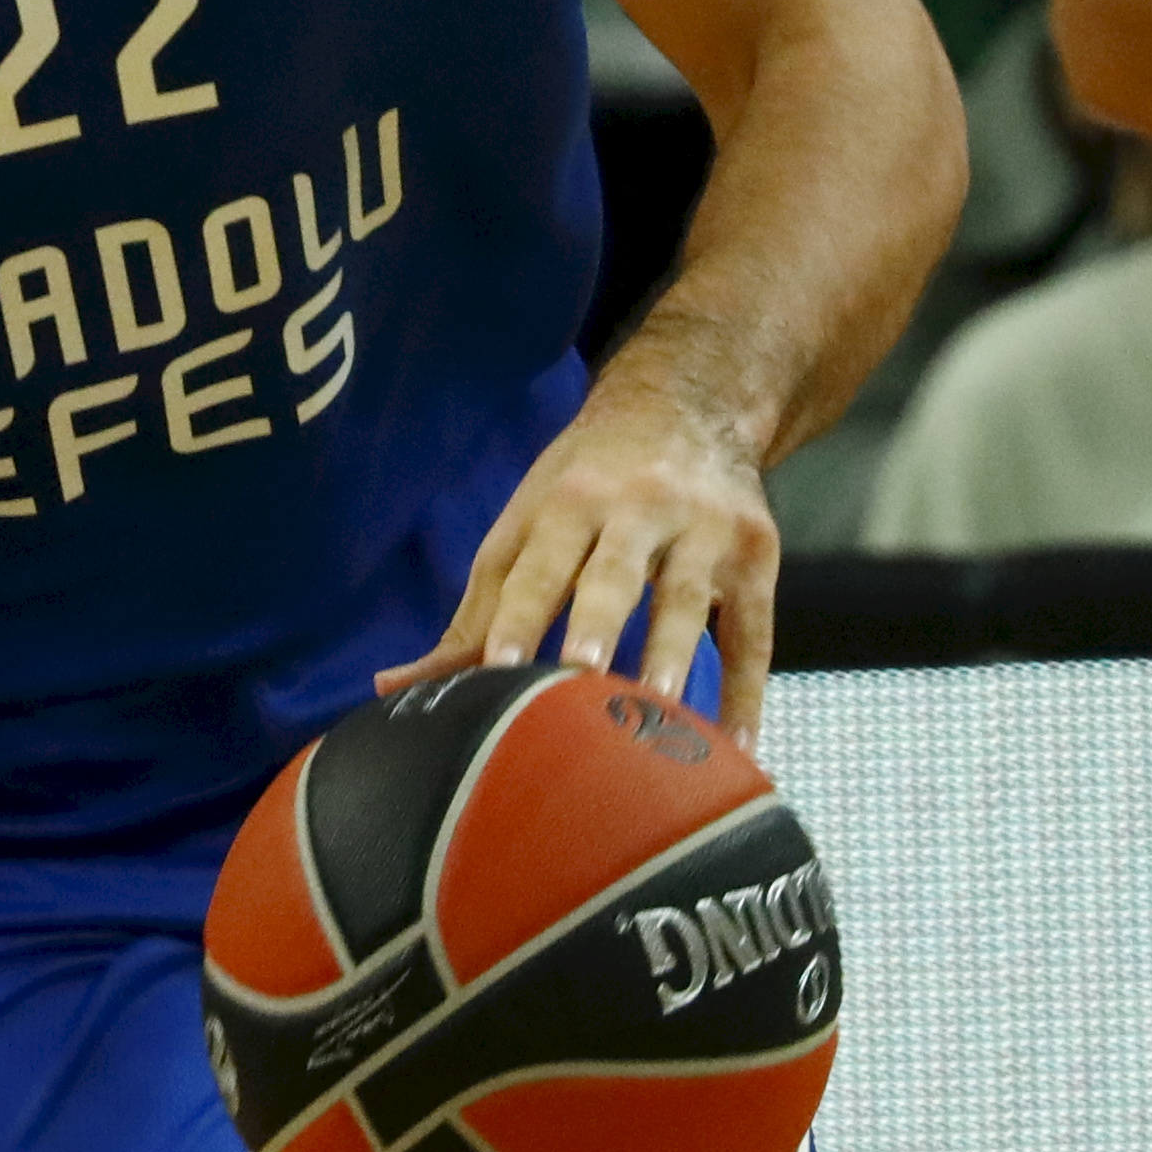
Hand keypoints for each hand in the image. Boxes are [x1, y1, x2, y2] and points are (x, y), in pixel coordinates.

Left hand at [378, 373, 784, 737]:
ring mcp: (705, 529)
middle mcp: (638, 507)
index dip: (519, 615)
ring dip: (676, 654)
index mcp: (569, 500)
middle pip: (615, 572)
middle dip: (599, 621)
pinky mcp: (757, 553)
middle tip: (583, 674)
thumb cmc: (588, 481)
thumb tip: (394, 689)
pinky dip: (750, 689)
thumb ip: (474, 615)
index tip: (500, 667)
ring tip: (661, 713)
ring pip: (688, 598)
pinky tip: (738, 747)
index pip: (538, 565)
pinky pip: (756, 629)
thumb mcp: (528, 524)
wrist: (690, 404)